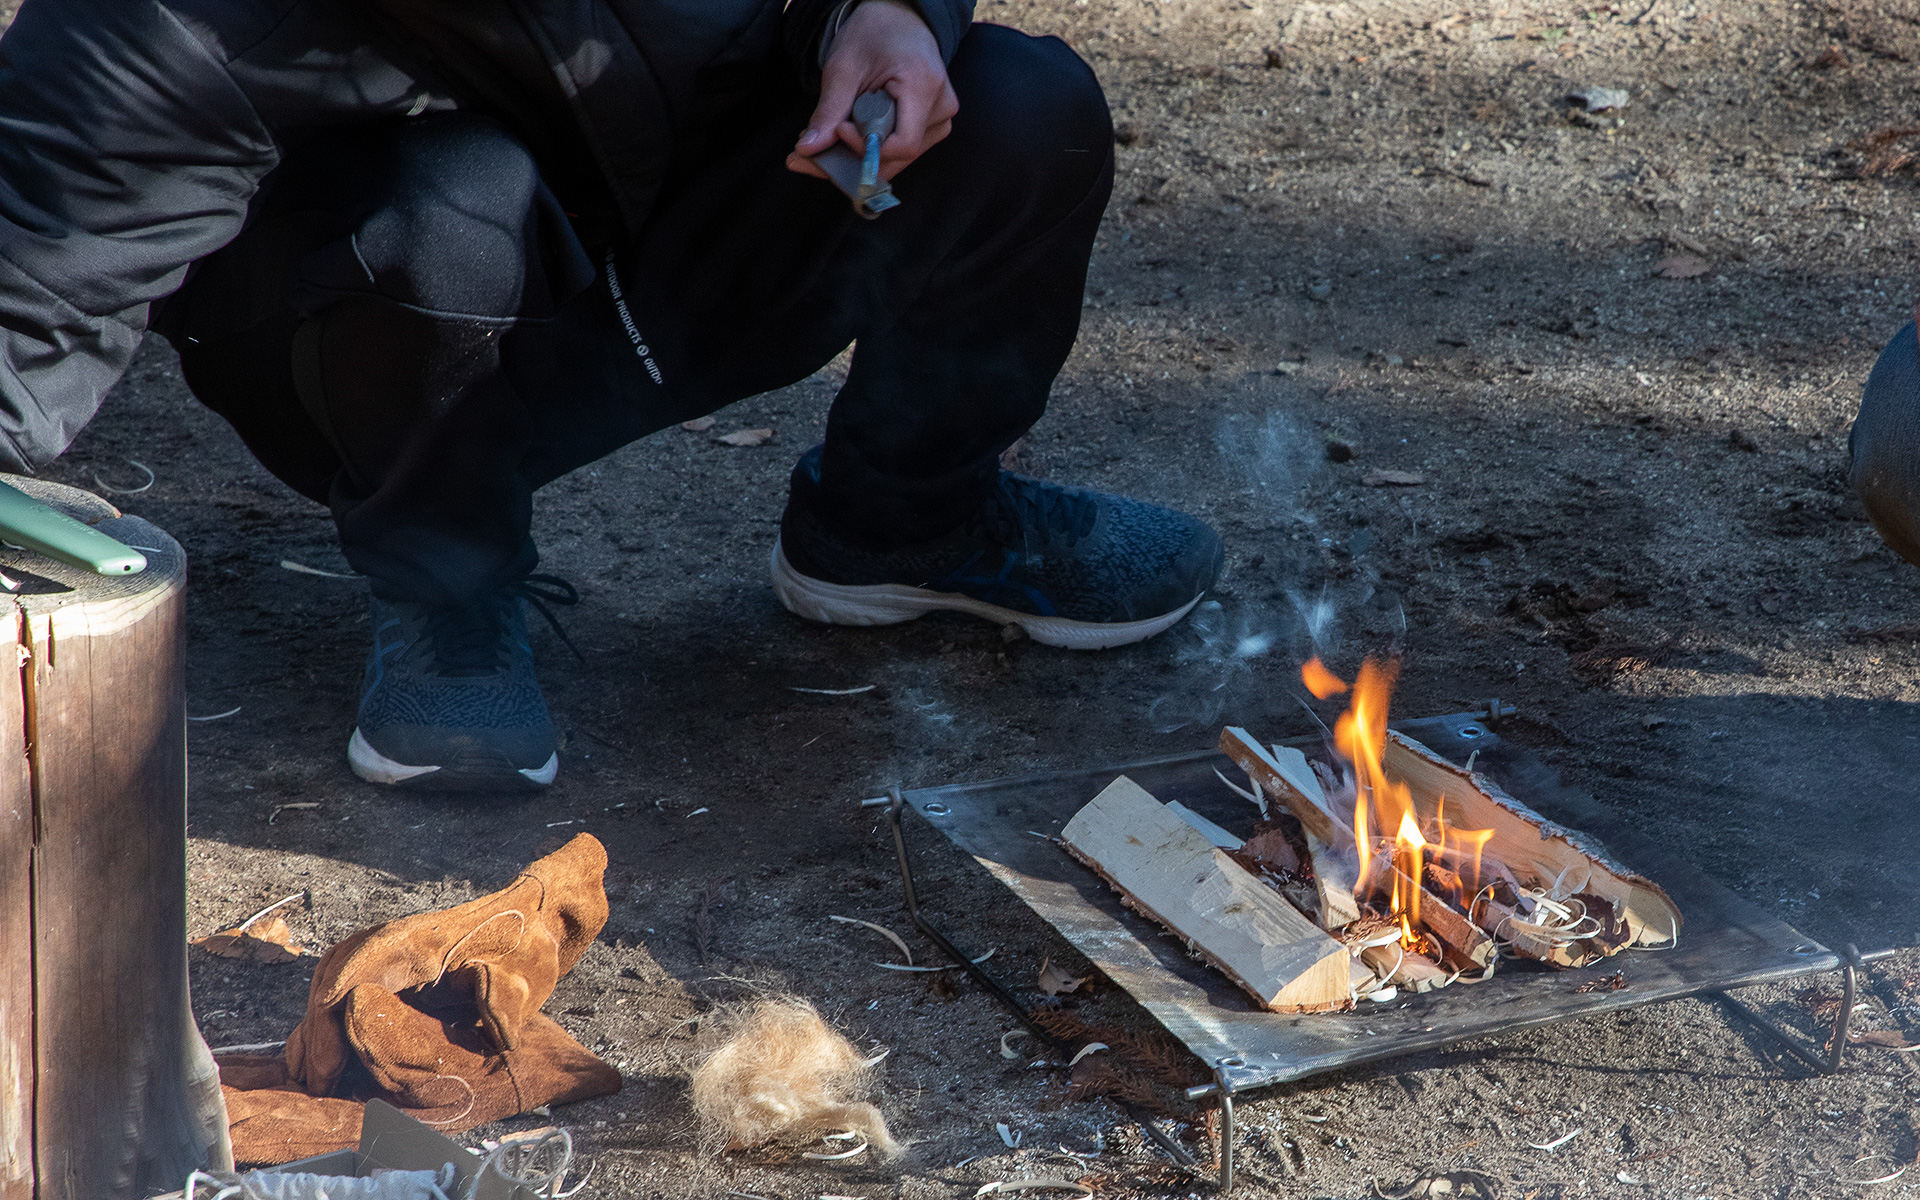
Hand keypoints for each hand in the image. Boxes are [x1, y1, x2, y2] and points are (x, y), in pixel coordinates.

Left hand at [787, 0, 958, 182]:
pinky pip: (902, 151)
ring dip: (862, 155)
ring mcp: (941, 118)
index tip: (839, 128)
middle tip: (817, 149)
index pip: (902, 144)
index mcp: (923, 86)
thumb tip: (807, 150)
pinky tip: (853, 133)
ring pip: (899, 159)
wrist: (898, 17)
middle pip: (899, 157)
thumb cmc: (874, 33)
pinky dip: (874, 149)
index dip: (866, 147)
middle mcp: (941, 107)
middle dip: (854, 159)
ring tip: (836, 132)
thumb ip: (828, 111)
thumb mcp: (844, 67)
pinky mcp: (935, 124)